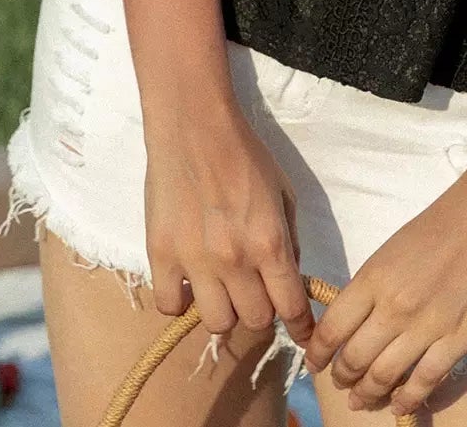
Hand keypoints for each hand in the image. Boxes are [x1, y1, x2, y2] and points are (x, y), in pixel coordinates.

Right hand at [142, 98, 315, 352]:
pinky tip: (187, 281)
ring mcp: (195, 262)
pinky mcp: (161, 256)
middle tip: (257, 291)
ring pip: (217, 323)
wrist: (195, 127)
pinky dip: (181, 301)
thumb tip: (289, 277)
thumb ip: (289, 240)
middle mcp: (235, 260)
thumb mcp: (284, 192)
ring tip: (222, 287)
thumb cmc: (246, 154)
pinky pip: (170, 306)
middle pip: (255, 321)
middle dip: (263, 311)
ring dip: (225, 310)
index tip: (305, 338)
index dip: (302, 329)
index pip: (291, 308)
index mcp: (270, 243)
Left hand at [301, 175, 466, 415]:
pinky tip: (399, 404)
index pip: (332, 330)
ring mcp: (427, 327)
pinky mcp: (458, 340)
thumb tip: (352, 321)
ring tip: (362, 400)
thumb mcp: (391, 250)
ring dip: (368, 394)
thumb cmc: (440, 225)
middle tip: (341, 383)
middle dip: (342, 378)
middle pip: (354, 360)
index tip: (314, 364)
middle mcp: (395, 307)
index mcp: (374, 278)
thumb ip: (371, 287)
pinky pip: (425, 382)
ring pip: (384, 377)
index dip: (317, 354)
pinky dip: (407, 400)